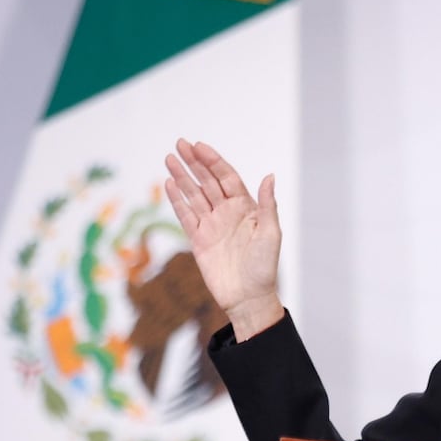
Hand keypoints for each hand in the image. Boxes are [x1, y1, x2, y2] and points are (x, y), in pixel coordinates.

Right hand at [164, 139, 283, 340]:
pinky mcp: (198, 240)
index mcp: (246, 208)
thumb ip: (267, 205)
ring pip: (194, 195)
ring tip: (169, 158)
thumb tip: (269, 176)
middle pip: (208, 181)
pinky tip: (168, 184)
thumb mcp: (271, 234)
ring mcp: (212, 225)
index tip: (199, 146)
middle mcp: (227, 213)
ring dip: (182, 177)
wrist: (248, 297)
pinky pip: (185, 216)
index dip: (213, 161)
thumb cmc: (265, 267)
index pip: (227, 178)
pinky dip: (177, 200)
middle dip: (194, 163)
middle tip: (179, 144)